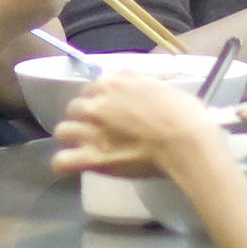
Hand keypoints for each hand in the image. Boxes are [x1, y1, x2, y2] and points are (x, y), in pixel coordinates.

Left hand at [49, 75, 227, 185]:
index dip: (98, 99)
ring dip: (71, 138)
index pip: (91, 87)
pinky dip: (64, 164)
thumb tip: (127, 82)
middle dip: (83, 117)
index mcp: (112, 84)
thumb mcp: (159, 85)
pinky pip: (62, 161)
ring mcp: (91, 131)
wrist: (184, 142)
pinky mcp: (92, 157)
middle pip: (74, 108)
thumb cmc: (183, 114)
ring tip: (83, 146)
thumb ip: (137, 82)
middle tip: (98, 128)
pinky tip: (72, 166)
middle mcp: (96, 105)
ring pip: (62, 131)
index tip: (108, 109)